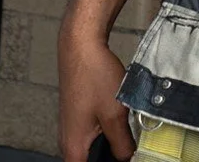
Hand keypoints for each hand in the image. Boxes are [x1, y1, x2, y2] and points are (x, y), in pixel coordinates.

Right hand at [58, 26, 135, 161]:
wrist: (82, 47)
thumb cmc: (93, 77)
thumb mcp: (115, 114)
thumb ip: (122, 142)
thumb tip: (128, 158)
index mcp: (73, 147)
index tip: (126, 160)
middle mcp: (68, 140)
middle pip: (92, 160)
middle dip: (111, 157)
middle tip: (130, 148)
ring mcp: (73, 128)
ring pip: (94, 147)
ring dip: (112, 144)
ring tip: (130, 136)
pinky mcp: (79, 116)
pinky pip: (94, 133)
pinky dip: (108, 132)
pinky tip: (123, 123)